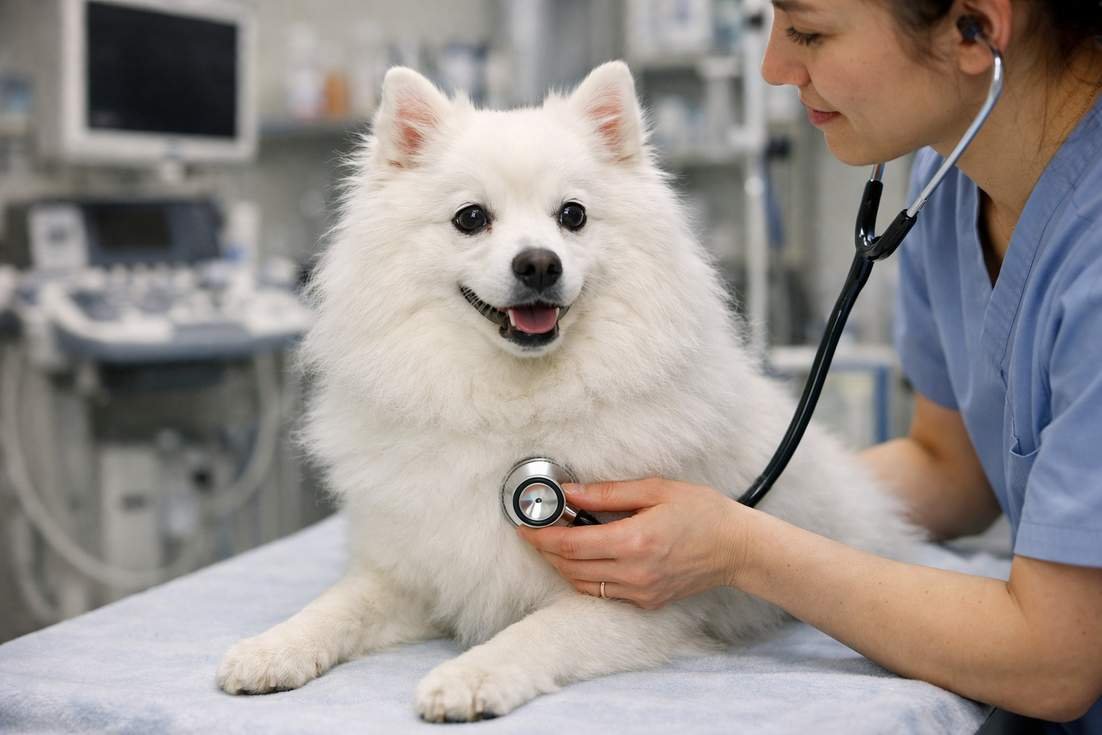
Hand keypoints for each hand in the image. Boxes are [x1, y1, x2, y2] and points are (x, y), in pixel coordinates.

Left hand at [516, 477, 748, 608]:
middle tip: (536, 529)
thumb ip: (607, 492)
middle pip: (570, 567)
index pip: (571, 545)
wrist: (736, 548)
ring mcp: (640, 592)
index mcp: (634, 542)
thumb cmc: (702, 512)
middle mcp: (634, 573)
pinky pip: (603, 592)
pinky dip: (585, 576)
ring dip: (563, 564)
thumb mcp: (655, 489)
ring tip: (557, 541)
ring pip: (582, 584)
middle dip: (546, 549)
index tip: (525, 525)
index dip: (541, 536)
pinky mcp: (646, 601)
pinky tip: (585, 557)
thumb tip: (569, 491)